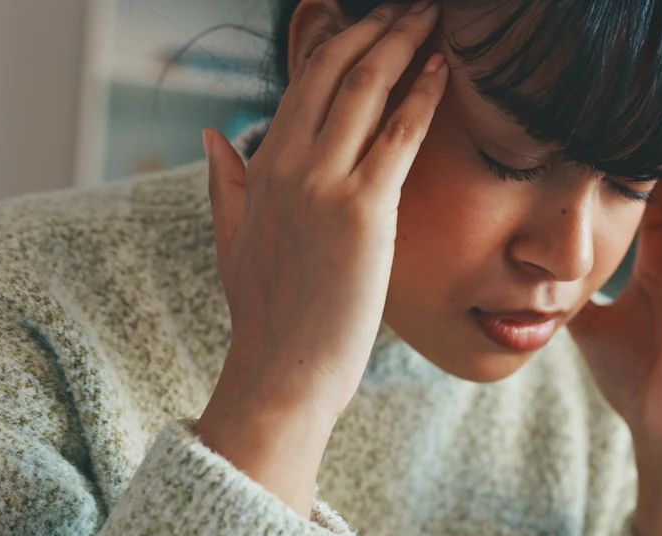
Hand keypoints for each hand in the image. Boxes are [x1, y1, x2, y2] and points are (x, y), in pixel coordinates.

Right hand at [195, 2, 447, 514]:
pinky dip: (423, 98)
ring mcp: (322, 185)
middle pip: (334, 71)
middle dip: (377, 28)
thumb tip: (216, 135)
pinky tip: (445, 71)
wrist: (284, 373)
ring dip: (403, 45)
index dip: (339, 41)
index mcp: (261, 167)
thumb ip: (226, 183)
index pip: (303, 83)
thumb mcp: (233, 241)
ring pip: (365, 91)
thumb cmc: (268, 315)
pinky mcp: (362, 212)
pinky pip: (397, 138)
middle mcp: (287, 164)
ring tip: (433, 19)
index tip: (371, 19)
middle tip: (414, 7)